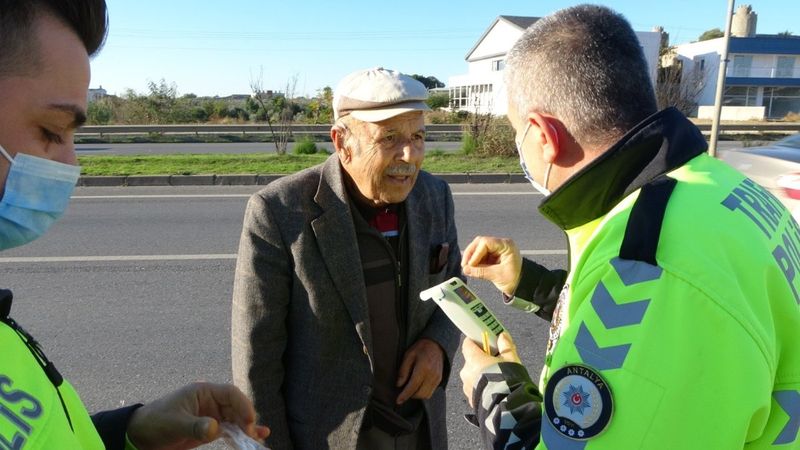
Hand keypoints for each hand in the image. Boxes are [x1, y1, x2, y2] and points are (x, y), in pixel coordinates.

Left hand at [126, 382, 269, 449]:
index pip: (230, 393)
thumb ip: (196, 426)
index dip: (242, 405)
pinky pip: (229, 430)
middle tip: (250, 434)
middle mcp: (210, 401)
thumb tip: (216, 428)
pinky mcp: (209, 429)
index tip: (249, 420)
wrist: (141, 436)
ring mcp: (211, 415)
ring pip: (235, 419)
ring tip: (258, 438)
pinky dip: (240, 434)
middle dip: (246, 419)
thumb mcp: (175, 424)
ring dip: (247, 428)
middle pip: (236, 407)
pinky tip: (255, 437)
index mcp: (203, 392)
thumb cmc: (156, 422)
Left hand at [396, 338, 444, 403]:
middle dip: (410, 396)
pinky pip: (431, 392)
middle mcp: (432, 374)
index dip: (405, 395)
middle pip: (420, 393)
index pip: (413, 386)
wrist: (435, 345)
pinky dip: (423, 393)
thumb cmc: (420, 349)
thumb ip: (403, 371)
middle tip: (403, 392)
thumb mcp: (408, 356)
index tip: (398, 401)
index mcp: (423, 367)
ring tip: (410, 389)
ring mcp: (437, 378)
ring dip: (417, 395)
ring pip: (426, 395)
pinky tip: (417, 387)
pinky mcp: (439, 380)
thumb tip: (399, 385)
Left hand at [459, 333, 519, 407]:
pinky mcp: (470, 398)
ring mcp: (466, 386)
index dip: (476, 342)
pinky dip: (481, 387)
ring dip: (480, 375)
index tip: (485, 343)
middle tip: (495, 363)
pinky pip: (474, 388)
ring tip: (495, 379)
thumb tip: (502, 336)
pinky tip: (493, 390)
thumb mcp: (511, 359)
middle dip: (481, 360)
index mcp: (474, 359)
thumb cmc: (508, 380)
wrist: (506, 406)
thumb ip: (506, 346)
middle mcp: (466, 371)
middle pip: (471, 360)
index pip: (468, 344)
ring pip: (472, 375)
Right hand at [460, 236, 521, 295]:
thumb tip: (465, 269)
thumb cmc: (515, 279)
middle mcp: (501, 244)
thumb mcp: (497, 276)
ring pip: (478, 248)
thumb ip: (480, 272)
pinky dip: (475, 261)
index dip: (475, 253)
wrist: (522, 284)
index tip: (470, 264)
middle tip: (465, 265)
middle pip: (480, 243)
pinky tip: (472, 268)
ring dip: (472, 258)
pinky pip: (480, 255)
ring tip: (467, 268)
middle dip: (471, 254)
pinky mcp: (493, 255)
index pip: (486, 243)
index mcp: (506, 245)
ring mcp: (496, 249)